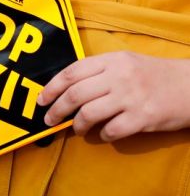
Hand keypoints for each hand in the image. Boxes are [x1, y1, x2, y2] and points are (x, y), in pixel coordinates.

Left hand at [38, 52, 189, 141]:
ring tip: (76, 129)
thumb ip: (98, 71)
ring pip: (89, 113)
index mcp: (112, 60)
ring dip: (77, 125)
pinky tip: (103, 134)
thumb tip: (66, 89)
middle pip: (75, 94)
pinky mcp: (143, 118)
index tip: (41, 100)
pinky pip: (111, 130)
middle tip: (49, 120)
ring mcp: (131, 97)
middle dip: (57, 109)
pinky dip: (102, 135)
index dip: (51, 87)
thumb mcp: (125, 62)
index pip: (72, 72)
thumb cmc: (154, 75)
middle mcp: (119, 76)